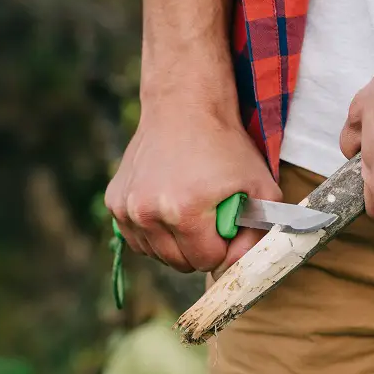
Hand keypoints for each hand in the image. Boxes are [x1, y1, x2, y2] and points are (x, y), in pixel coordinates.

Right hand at [105, 97, 280, 275]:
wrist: (184, 106)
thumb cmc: (226, 145)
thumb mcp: (260, 186)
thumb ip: (259, 232)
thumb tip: (240, 267)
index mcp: (184, 213)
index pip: (207, 261)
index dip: (223, 246)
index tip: (227, 223)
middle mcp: (148, 214)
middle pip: (179, 263)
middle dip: (199, 248)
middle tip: (209, 218)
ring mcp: (127, 208)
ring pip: (155, 254)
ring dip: (175, 242)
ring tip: (188, 210)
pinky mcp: (114, 201)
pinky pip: (136, 237)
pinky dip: (153, 231)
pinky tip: (167, 206)